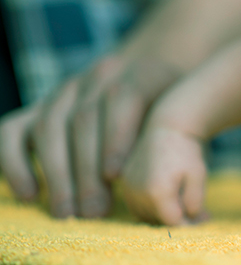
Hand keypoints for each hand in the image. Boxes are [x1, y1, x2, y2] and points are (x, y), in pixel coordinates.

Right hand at [0, 54, 178, 217]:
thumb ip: (168, 133)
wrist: (146, 75)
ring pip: (50, 126)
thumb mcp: (179, 112)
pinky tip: (31, 194)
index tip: (114, 177)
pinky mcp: (38, 108)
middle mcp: (97, 77)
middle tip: (94, 211)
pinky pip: (12, 131)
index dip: (116, 138)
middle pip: (84, 120)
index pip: (123, 98)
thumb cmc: (168, 109)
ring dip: (57, 174)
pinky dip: (15, 163)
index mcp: (139, 73)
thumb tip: (156, 178)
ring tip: (68, 213)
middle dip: (86, 171)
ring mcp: (64, 91)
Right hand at [121, 124, 208, 224]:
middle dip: (180, 220)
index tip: (205, 218)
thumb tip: (189, 220)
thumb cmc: (186, 152)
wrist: (167, 128)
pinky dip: (154, 208)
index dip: (189, 224)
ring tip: (186, 205)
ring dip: (165, 216)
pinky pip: (138, 206)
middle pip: (159, 221)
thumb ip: (194, 202)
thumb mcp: (198, 176)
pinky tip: (171, 199)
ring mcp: (128, 189)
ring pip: (147, 216)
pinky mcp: (124, 184)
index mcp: (156, 192)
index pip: (172, 222)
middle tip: (201, 214)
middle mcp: (137, 193)